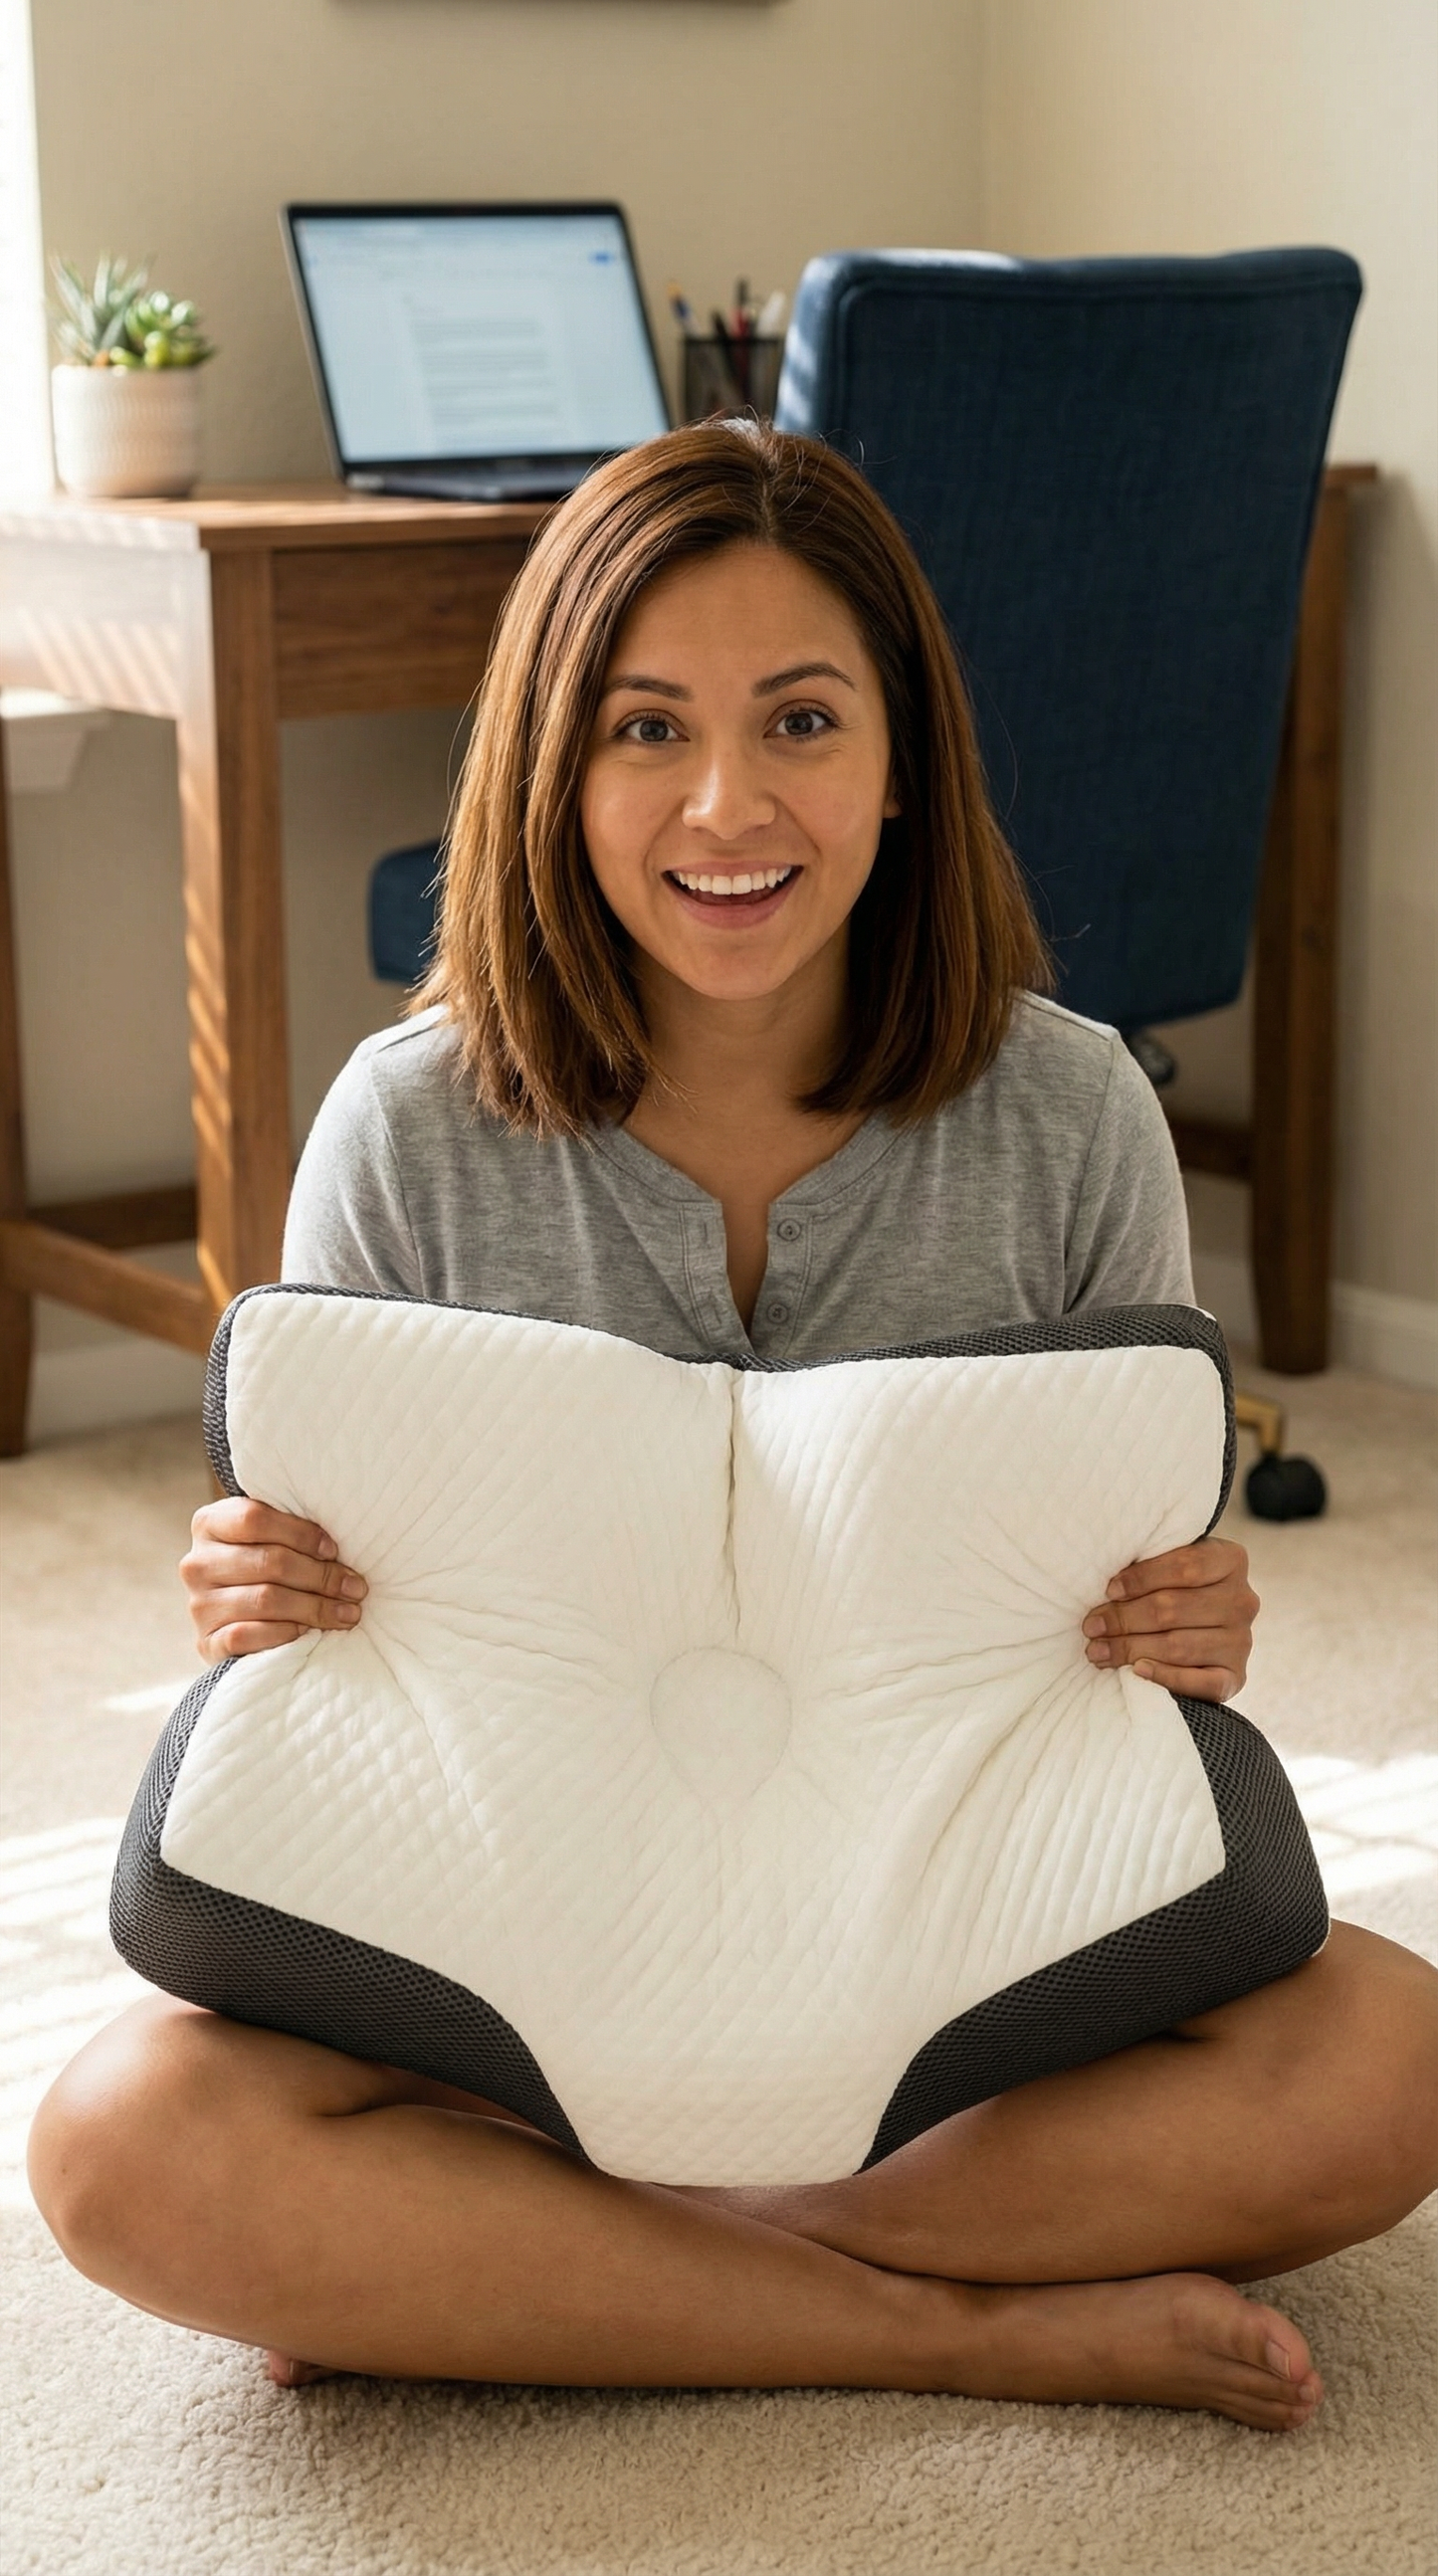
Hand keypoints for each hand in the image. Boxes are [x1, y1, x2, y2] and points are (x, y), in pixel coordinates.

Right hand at [180, 1498, 366, 1662]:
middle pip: (269, 1562)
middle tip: (356, 1588)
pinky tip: (309, 1631)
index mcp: (209, 1524)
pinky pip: (247, 1636)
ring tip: (347, 1612)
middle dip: (322, 1576)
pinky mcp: (206, 1642)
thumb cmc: (265, 1567)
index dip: (301, 1533)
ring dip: (315, 1607)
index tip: (334, 1549)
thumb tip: (340, 1548)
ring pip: (265, 1600)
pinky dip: (285, 1633)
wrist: (235, 1618)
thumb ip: (293, 1531)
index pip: (254, 1518)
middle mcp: (197, 1563)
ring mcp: (199, 1605)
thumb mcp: (272, 1538)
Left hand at [1081, 1536, 1257, 1702]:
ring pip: (1179, 1645)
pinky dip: (1166, 1677)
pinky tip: (1137, 1671)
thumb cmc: (1174, 1587)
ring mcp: (1242, 1641)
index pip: (1186, 1567)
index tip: (1109, 1590)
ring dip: (1131, 1649)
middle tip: (1091, 1626)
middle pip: (1174, 1609)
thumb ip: (1149, 1565)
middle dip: (1124, 1618)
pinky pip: (1201, 1682)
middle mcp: (1243, 1601)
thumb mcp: (1168, 1564)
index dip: (1142, 1579)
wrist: (1202, 1628)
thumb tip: (1107, 1588)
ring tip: (1097, 1650)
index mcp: (1230, 1561)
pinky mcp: (1235, 1677)